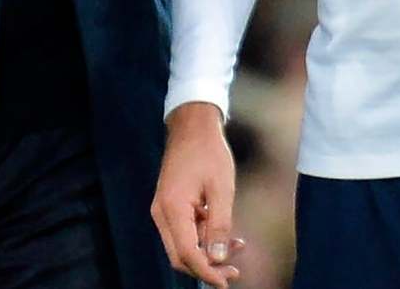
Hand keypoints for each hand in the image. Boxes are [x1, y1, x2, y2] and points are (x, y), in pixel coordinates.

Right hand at [152, 102, 241, 287]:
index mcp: (172, 208)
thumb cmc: (209, 152)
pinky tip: (226, 234)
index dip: (207, 272)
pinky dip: (204, 237)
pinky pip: (184, 231)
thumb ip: (220, 225)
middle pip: (180, 255)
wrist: (193, 126)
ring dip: (208, 252)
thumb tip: (219, 258)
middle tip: (235, 270)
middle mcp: (162, 213)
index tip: (226, 282)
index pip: (187, 254)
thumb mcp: (222, 189)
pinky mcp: (170, 205)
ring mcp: (163, 209)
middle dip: (207, 267)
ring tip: (238, 247)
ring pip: (183, 245)